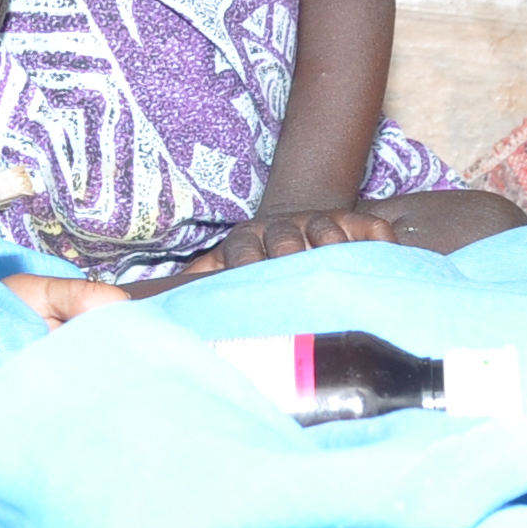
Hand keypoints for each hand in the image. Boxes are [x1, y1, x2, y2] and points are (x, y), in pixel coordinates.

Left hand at [170, 202, 411, 278]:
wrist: (297, 224)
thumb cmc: (254, 264)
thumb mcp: (222, 271)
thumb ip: (196, 286)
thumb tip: (148, 305)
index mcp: (245, 243)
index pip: (244, 251)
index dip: (248, 265)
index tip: (253, 280)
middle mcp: (282, 229)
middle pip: (284, 239)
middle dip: (290, 257)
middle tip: (298, 276)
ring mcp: (319, 223)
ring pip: (326, 229)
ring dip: (330, 246)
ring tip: (334, 267)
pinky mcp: (357, 222)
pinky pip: (370, 228)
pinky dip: (377, 242)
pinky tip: (378, 258)